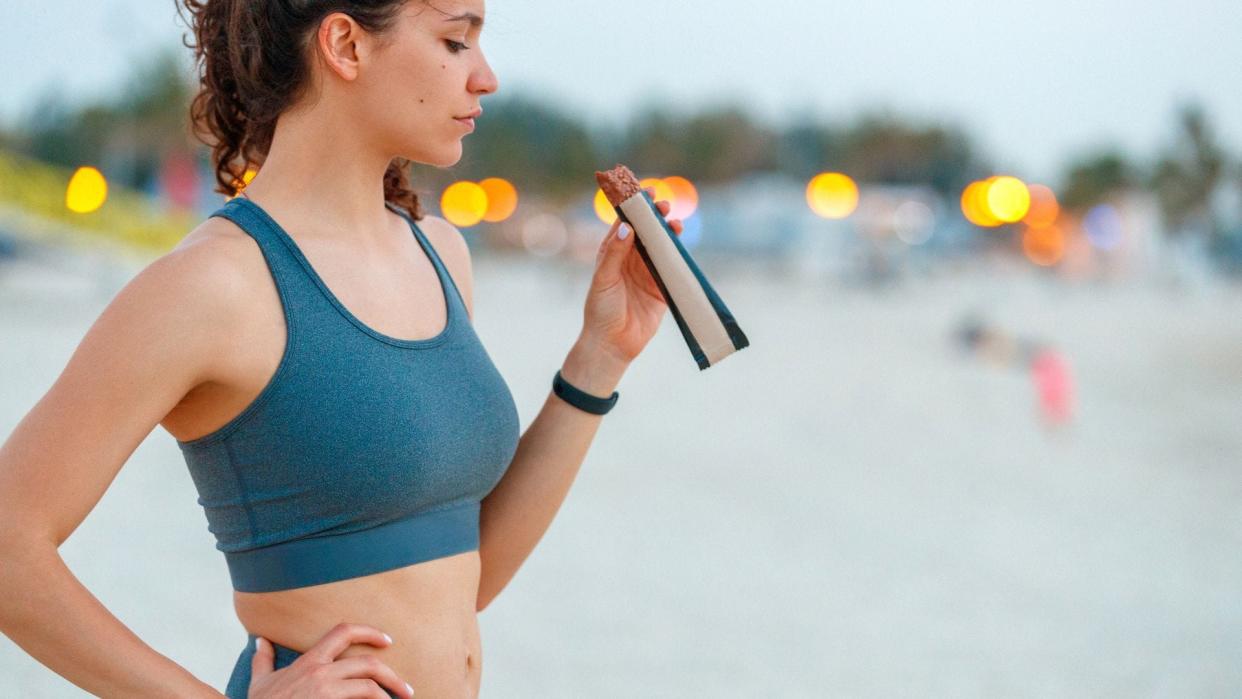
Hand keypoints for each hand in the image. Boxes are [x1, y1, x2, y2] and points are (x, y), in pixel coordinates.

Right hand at [248, 623, 413, 698]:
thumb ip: (263, 661)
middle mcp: (320, 674)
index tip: (387, 640)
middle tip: (406, 689)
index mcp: (309, 662)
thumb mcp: (260, 683)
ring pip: (369, 687)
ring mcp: (325, 694)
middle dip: (392, 676)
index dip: (369, 631)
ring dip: (387, 696)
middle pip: (369, 664)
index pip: (344, 632)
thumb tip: (260, 641)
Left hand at [583, 187, 683, 364]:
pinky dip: (679, 257)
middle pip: (647, 233)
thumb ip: (614, 254)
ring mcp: (648, 274)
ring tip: (675, 224)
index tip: (645, 192)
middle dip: (656, 217)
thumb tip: (626, 227)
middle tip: (664, 205)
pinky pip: (673, 269)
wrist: (611, 345)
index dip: (635, 208)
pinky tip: (683, 247)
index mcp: (613, 254)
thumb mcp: (604, 280)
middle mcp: (631, 261)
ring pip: (662, 248)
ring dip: (669, 235)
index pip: (625, 224)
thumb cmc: (600, 311)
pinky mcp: (662, 289)